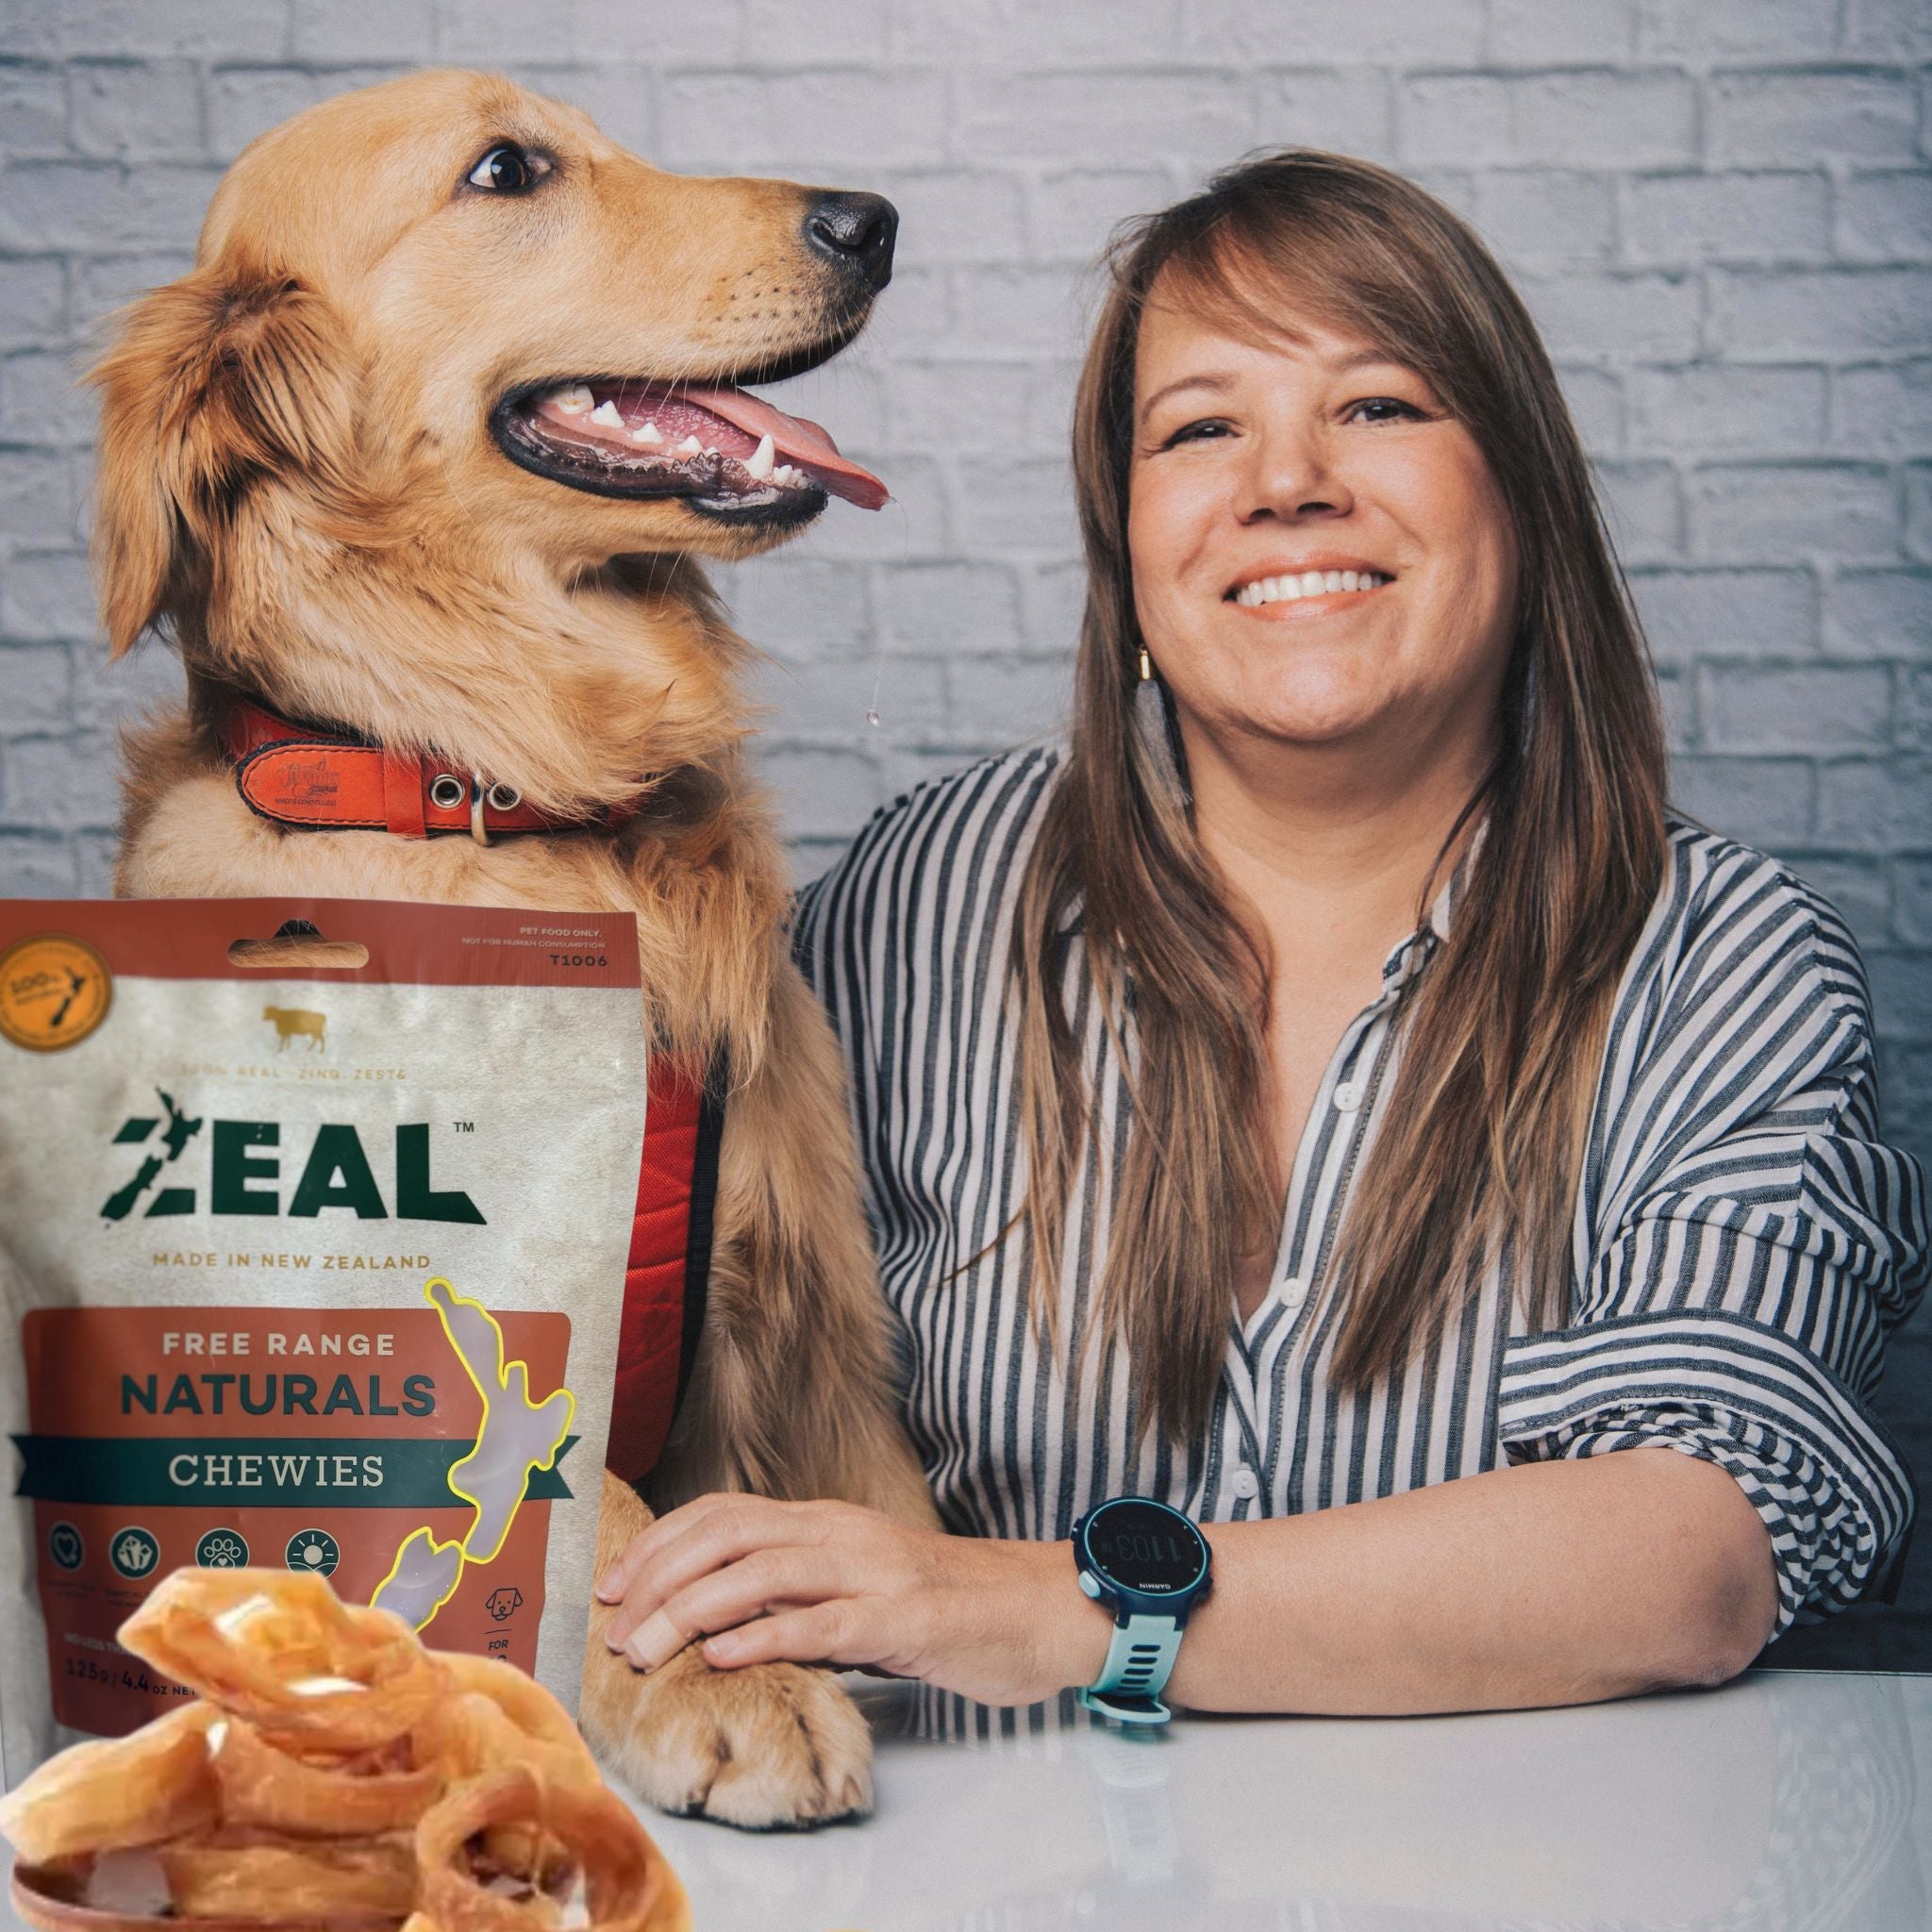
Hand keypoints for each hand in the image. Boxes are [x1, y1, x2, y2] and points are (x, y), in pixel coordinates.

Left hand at [593, 1494, 1112, 1707]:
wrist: (1039, 1609)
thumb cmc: (946, 1605)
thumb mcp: (859, 1586)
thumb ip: (798, 1591)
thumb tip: (718, 1618)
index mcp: (826, 1521)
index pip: (723, 1514)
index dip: (659, 1544)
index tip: (609, 1585)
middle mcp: (841, 1532)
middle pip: (728, 1534)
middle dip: (658, 1577)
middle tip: (611, 1627)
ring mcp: (873, 1571)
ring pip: (763, 1573)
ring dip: (691, 1611)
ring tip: (645, 1647)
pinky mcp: (903, 1616)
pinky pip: (822, 1623)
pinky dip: (765, 1637)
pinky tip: (722, 1656)